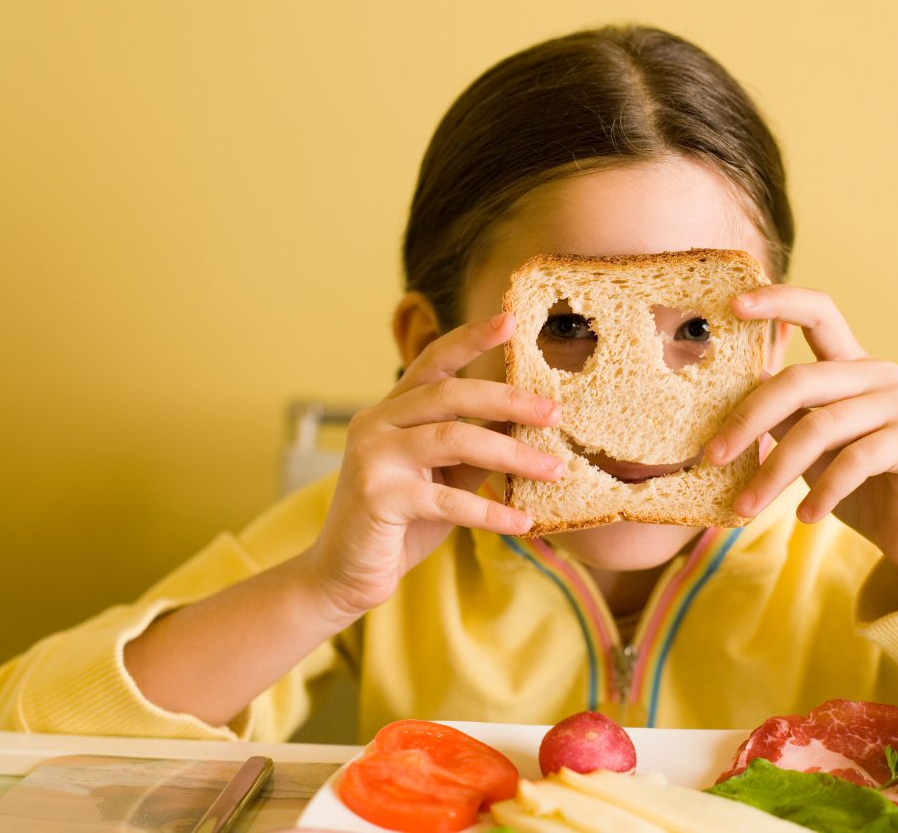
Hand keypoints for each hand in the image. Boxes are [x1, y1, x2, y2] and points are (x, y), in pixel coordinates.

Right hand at [307, 312, 564, 618]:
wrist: (342, 576)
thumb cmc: (399, 525)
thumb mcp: (443, 479)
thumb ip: (475, 448)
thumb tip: (528, 422)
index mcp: (391, 410)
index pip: (433, 361)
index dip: (471, 338)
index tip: (511, 320)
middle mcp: (376, 422)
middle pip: (450, 394)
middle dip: (508, 399)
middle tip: (555, 412)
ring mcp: (373, 456)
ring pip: (453, 439)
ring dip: (512, 455)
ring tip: (555, 469)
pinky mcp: (378, 496)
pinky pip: (446, 498)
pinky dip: (489, 511)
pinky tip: (522, 521)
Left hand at [707, 285, 897, 577]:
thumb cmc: (850, 481)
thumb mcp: (806, 443)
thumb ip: (779, 414)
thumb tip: (724, 393)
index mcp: (848, 364)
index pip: (818, 313)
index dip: (778, 301)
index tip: (731, 303)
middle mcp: (878, 374)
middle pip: (800, 380)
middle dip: (748, 420)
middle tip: (712, 457)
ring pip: (821, 428)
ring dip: (775, 472)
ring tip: (747, 505)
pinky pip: (855, 461)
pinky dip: (823, 491)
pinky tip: (805, 515)